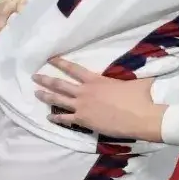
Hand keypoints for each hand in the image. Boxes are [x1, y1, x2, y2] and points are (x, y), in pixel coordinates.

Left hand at [33, 57, 166, 140]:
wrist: (141, 118)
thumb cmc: (140, 98)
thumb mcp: (136, 81)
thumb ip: (132, 74)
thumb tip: (145, 66)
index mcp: (95, 80)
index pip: (73, 69)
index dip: (60, 63)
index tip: (50, 59)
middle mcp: (84, 92)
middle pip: (59, 84)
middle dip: (45, 80)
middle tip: (34, 77)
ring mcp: (81, 106)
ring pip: (58, 100)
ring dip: (46, 96)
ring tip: (35, 93)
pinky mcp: (83, 120)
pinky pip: (65, 118)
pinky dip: (56, 117)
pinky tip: (49, 117)